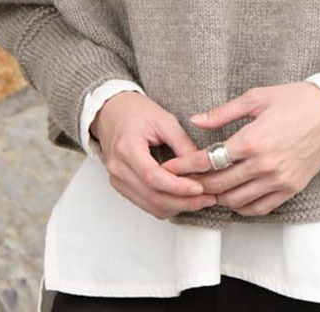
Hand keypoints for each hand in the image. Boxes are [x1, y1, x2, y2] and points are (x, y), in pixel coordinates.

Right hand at [91, 91, 217, 218]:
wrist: (112, 112)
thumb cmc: (135, 111)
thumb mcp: (164, 119)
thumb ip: (182, 142)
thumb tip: (202, 164)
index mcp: (127, 148)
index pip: (153, 176)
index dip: (178, 186)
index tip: (199, 187)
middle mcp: (118, 168)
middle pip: (152, 196)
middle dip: (183, 201)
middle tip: (208, 198)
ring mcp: (117, 180)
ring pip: (150, 205)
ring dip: (177, 206)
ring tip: (201, 199)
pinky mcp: (121, 186)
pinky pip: (146, 204)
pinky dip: (166, 204)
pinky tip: (183, 198)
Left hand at [160, 83, 319, 216]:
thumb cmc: (297, 99)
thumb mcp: (257, 97)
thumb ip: (224, 113)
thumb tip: (196, 121)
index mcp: (253, 139)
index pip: (209, 160)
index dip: (185, 165)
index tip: (170, 167)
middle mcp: (264, 165)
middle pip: (218, 184)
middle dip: (194, 183)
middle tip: (180, 180)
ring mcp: (278, 180)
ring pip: (235, 200)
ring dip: (216, 196)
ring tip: (204, 187)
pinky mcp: (291, 188)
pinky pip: (258, 208)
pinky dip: (241, 206)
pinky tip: (231, 196)